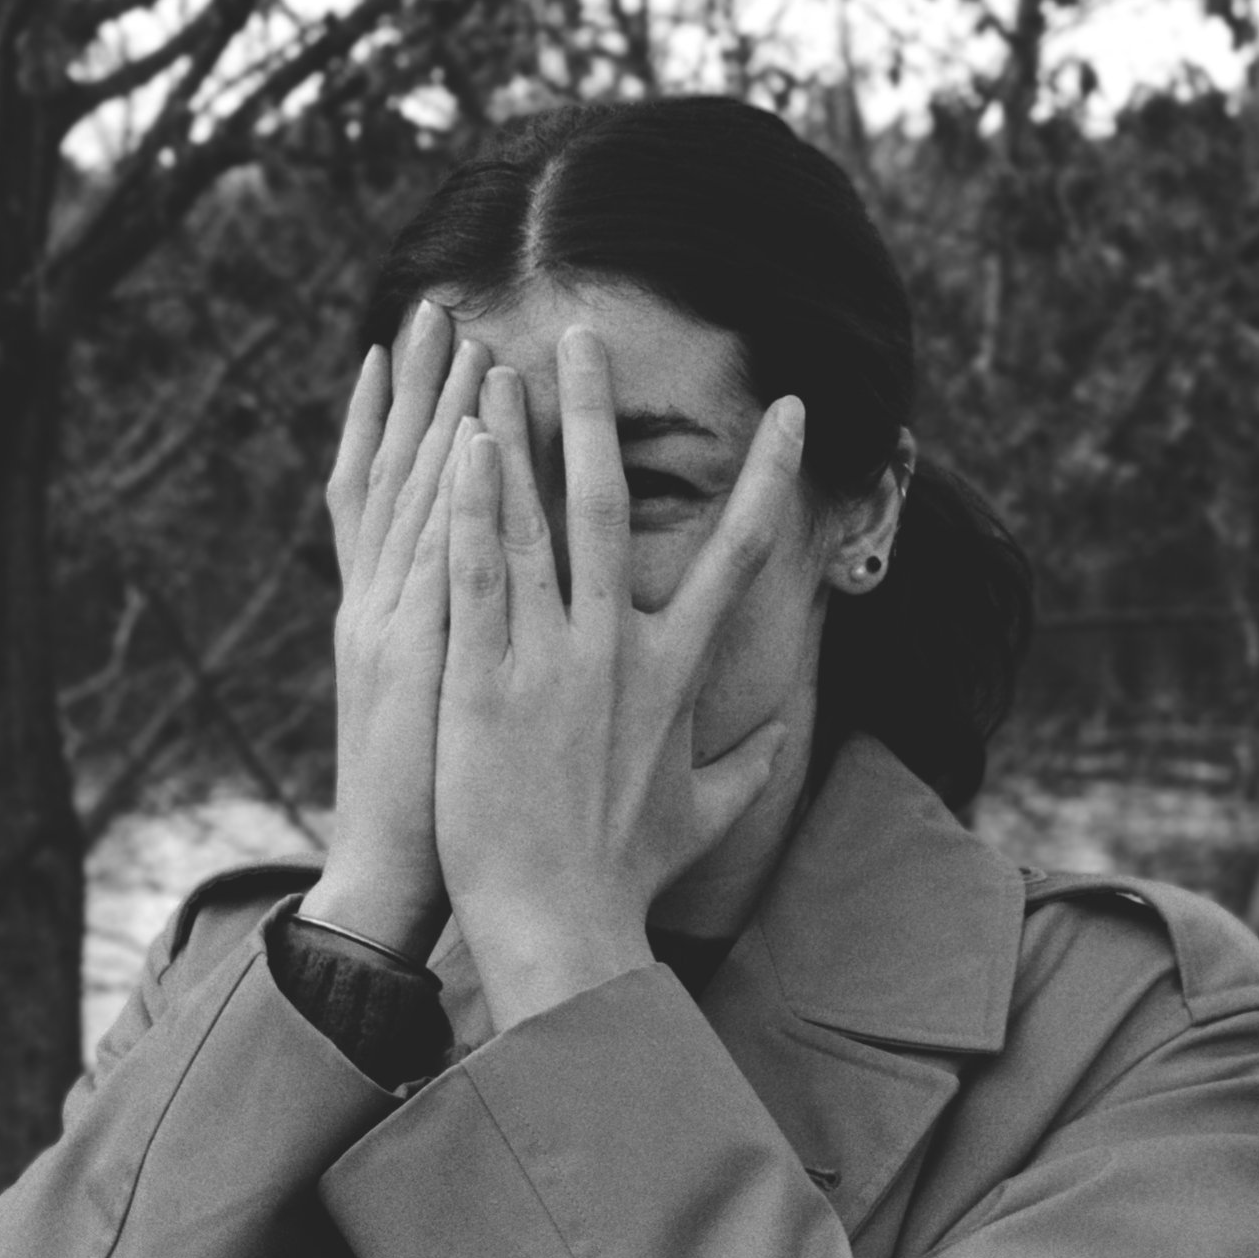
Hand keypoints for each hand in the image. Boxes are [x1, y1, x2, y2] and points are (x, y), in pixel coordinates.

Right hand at [302, 300, 489, 962]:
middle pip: (396, 473)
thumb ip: (469, 653)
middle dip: (415, 388)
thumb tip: (501, 619)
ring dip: (433, 411)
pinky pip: (431, 557)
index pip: (386, 496)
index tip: (416, 351)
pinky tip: (462, 433)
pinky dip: (443, 493)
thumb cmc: (440, 808)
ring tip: (453, 333)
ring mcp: (393, 621)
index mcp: (388, 613)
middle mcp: (380, 601)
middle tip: (435, 304)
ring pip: (412, 495)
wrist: (392, 874)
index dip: (396, 420)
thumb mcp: (449, 714)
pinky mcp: (417, 654)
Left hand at [432, 328, 803, 1027]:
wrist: (563, 922)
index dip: (769, 477)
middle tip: (584, 335)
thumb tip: (782, 737)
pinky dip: (474, 506)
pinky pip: (480, 574)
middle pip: (613, 502)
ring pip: (538, 521)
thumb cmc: (627, 874)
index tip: (795, 412)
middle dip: (599, 412)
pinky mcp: (486, 679)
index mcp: (674, 670)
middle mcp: (617, 648)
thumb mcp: (702, 815)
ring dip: (520, 435)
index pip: (736, 553)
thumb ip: (747, 766)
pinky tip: (463, 445)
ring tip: (500, 361)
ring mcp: (552, 659)